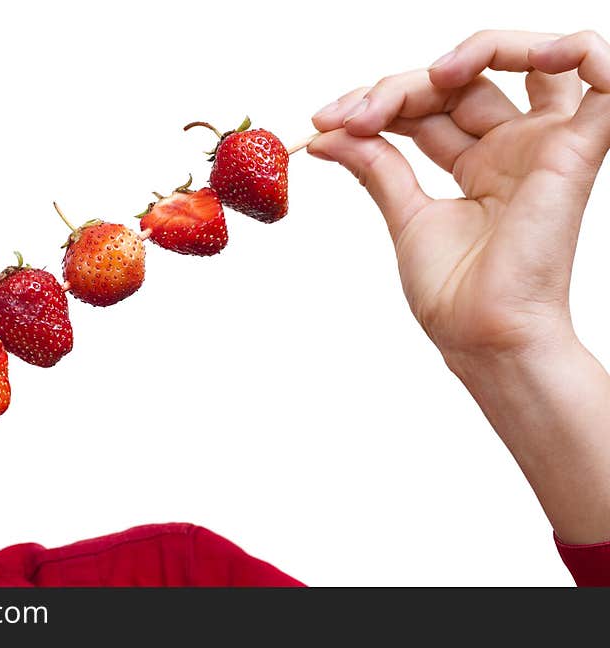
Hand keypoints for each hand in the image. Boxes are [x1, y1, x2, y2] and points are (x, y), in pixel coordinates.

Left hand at [309, 30, 609, 366]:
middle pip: (462, 81)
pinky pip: (605, 76)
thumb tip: (329, 133)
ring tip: (427, 79)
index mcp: (479, 165)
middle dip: (400, 87)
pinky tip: (510, 59)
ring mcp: (545, 146)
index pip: (431, 105)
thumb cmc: (454, 294)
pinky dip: (575, 49)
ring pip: (522, 61)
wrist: (481, 337)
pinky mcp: (577, 150)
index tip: (325, 124)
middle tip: (351, 116)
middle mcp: (514, 149)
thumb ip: (377, 166)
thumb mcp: (406, 216)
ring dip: (472, 52)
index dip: (380, 102)